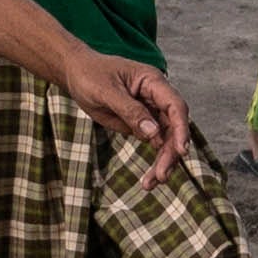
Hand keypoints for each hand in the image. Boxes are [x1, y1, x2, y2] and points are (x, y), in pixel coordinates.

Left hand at [52, 50, 194, 169]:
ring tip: (152, 184)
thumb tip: (153, 133)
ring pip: (166, 140)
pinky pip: (154, 144)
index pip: (175, 106)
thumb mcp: (106, 92)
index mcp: (152, 81)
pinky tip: (149, 180)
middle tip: (161, 175)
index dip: (181, 129)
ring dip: (163, 162)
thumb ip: (130, 111)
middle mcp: (157, 97)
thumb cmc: (90, 74)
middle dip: (170, 152)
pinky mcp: (142, 124)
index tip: (181, 150)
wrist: (76, 74)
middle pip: (174, 127)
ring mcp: (151, 112)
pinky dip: (153, 161)